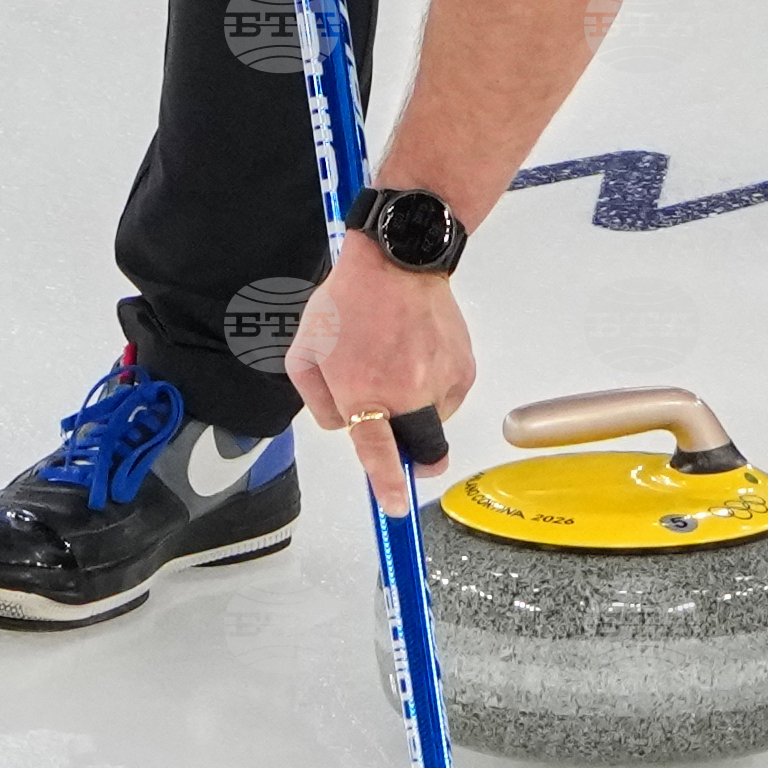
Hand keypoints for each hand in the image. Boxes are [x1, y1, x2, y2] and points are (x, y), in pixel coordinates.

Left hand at [289, 230, 476, 511]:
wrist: (399, 260)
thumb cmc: (345, 304)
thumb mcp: (304, 354)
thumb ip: (319, 402)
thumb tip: (346, 426)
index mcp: (363, 392)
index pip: (378, 452)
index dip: (388, 484)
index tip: (397, 506)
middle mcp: (407, 391)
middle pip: (423, 449)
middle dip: (415, 459)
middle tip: (401, 444)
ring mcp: (441, 379)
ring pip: (432, 419)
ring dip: (416, 409)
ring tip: (398, 366)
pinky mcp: (463, 366)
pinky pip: (448, 395)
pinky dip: (433, 388)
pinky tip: (417, 356)